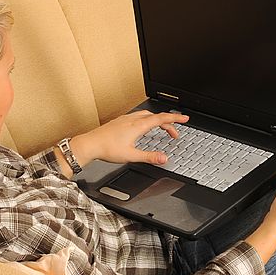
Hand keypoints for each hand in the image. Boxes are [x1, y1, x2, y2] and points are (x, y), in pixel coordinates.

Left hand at [75, 110, 189, 164]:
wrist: (90, 144)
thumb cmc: (107, 149)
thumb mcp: (132, 156)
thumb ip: (150, 157)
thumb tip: (164, 158)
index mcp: (138, 126)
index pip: (161, 118)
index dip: (175, 118)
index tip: (185, 118)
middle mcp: (132, 120)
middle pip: (156, 117)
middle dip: (168, 123)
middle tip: (174, 133)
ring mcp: (125, 119)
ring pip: (146, 115)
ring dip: (157, 121)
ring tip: (162, 129)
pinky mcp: (119, 121)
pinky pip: (138, 116)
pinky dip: (147, 120)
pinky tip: (143, 127)